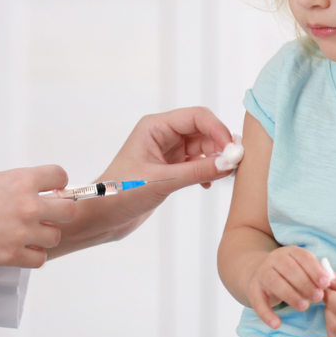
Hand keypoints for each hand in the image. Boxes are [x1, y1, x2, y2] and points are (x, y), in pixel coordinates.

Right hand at [0, 166, 74, 267]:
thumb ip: (14, 186)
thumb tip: (30, 192)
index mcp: (20, 181)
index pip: (60, 175)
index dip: (58, 183)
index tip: (53, 189)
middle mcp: (27, 205)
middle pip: (69, 210)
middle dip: (60, 212)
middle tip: (48, 215)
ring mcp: (20, 232)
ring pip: (55, 236)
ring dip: (44, 236)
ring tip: (28, 234)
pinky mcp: (10, 255)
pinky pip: (39, 259)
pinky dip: (32, 256)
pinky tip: (20, 250)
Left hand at [48, 107, 234, 258]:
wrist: (100, 219)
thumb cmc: (119, 195)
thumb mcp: (160, 182)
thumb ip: (196, 171)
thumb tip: (229, 164)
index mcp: (155, 127)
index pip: (197, 117)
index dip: (218, 129)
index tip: (233, 149)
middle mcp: (163, 135)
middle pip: (204, 130)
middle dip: (221, 144)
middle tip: (236, 163)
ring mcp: (168, 152)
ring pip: (204, 147)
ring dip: (217, 159)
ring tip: (226, 174)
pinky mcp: (172, 168)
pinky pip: (199, 162)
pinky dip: (208, 170)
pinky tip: (208, 184)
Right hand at [245, 246, 332, 328]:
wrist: (258, 273)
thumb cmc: (289, 274)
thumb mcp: (303, 269)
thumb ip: (316, 274)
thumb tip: (330, 282)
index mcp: (291, 252)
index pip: (304, 258)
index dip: (315, 270)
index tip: (326, 283)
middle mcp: (275, 259)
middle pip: (290, 270)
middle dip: (306, 284)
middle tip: (318, 298)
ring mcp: (262, 273)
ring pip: (275, 282)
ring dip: (290, 296)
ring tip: (304, 307)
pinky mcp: (252, 289)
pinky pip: (258, 302)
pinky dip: (267, 314)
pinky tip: (277, 324)